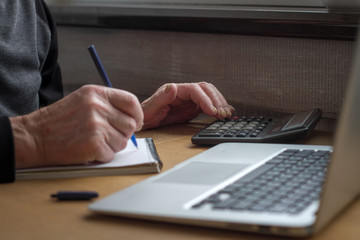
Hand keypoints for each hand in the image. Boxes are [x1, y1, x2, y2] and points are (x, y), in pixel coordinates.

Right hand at [10, 85, 142, 168]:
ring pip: (123, 141)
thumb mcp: (83, 100)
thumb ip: (108, 105)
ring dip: (111, 146)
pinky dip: (101, 156)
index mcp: (97, 93)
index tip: (136, 122)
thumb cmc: (59, 121)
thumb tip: (134, 119)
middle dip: (122, 133)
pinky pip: (111, 154)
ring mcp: (96, 125)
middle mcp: (98, 107)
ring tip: (92, 141)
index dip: (138, 114)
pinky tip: (87, 149)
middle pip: (130, 124)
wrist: (34, 137)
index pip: (131, 101)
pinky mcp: (93, 143)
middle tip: (106, 136)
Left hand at [141, 82, 234, 128]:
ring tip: (226, 114)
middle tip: (222, 113)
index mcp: (175, 90)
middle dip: (216, 100)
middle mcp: (184, 92)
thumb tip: (173, 86)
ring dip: (220, 103)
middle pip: (206, 89)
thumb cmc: (146, 114)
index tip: (212, 110)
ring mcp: (190, 99)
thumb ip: (161, 97)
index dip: (206, 99)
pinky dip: (218, 108)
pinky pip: (209, 104)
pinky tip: (224, 113)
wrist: (146, 121)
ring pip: (210, 95)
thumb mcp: (151, 107)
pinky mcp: (193, 107)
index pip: (196, 89)